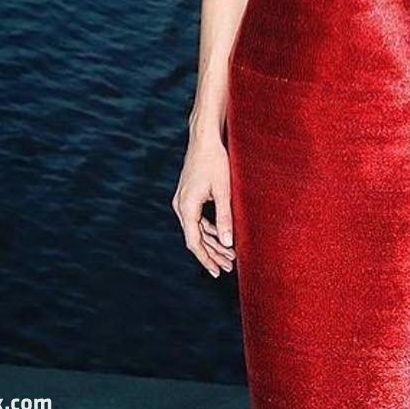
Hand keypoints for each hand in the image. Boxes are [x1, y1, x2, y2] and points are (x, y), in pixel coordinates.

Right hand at [171, 135, 235, 277]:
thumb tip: (227, 244)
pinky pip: (197, 218)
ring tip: (228, 256)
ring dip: (212, 242)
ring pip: (196, 229)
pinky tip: (221, 236)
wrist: (204, 137)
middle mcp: (180, 206)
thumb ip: (225, 217)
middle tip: (228, 267)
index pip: (194, 242)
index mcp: (186, 207)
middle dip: (212, 253)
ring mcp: (182, 200)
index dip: (206, 259)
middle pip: (195, 238)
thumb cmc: (215, 160)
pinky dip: (209, 229)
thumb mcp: (223, 190)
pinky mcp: (188, 195)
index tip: (217, 271)